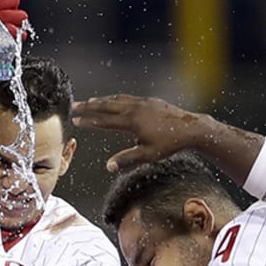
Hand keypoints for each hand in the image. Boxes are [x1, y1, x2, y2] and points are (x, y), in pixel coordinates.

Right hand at [71, 94, 209, 171]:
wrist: (191, 128)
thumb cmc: (169, 144)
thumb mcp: (147, 155)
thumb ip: (126, 159)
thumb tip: (108, 167)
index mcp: (132, 121)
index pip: (104, 121)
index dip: (89, 121)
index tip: (76, 120)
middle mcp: (135, 108)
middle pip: (106, 105)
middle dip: (89, 106)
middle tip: (74, 106)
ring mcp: (142, 102)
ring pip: (117, 99)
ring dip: (101, 100)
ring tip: (90, 101)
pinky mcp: (150, 100)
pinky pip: (128, 98)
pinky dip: (116, 98)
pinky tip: (114, 100)